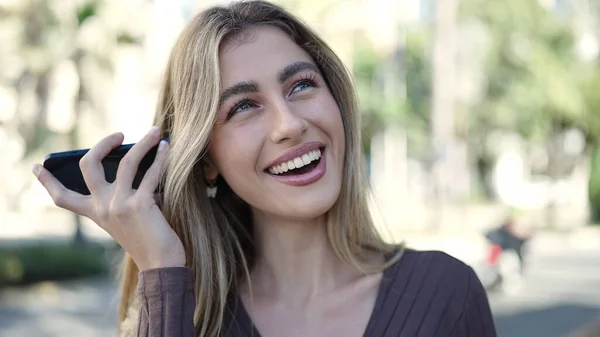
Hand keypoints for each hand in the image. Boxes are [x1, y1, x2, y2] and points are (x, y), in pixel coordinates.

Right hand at [32, 127, 185, 270]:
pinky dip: (159, 157)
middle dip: (101, 144)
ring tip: (154, 131)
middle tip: (120, 135)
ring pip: (126, 162)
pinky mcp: (139, 205)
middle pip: (87, 167)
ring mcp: (119, 205)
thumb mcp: (127, 218)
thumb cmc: (148, 239)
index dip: (47, 181)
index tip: (36, 167)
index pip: (63, 198)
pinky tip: (165, 147)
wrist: (161, 264)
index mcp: (95, 213)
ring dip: (143, 143)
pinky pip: (150, 173)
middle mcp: (102, 208)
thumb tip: (136, 161)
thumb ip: (123, 195)